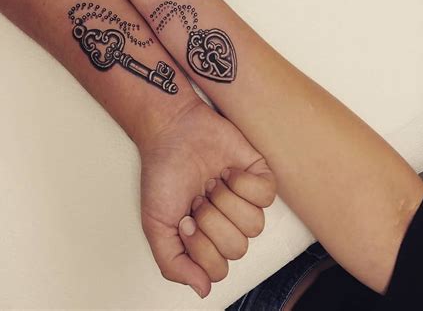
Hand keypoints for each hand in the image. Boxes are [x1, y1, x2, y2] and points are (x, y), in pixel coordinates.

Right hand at [139, 99, 274, 297]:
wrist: (172, 131)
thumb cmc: (163, 173)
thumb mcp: (156, 224)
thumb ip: (173, 263)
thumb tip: (203, 290)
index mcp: (206, 238)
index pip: (218, 269)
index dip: (201, 247)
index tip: (185, 219)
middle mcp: (228, 222)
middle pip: (238, 248)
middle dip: (212, 221)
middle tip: (197, 198)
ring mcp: (245, 199)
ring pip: (255, 225)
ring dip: (226, 201)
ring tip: (210, 183)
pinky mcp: (259, 175)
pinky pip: (266, 196)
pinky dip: (244, 184)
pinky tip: (227, 172)